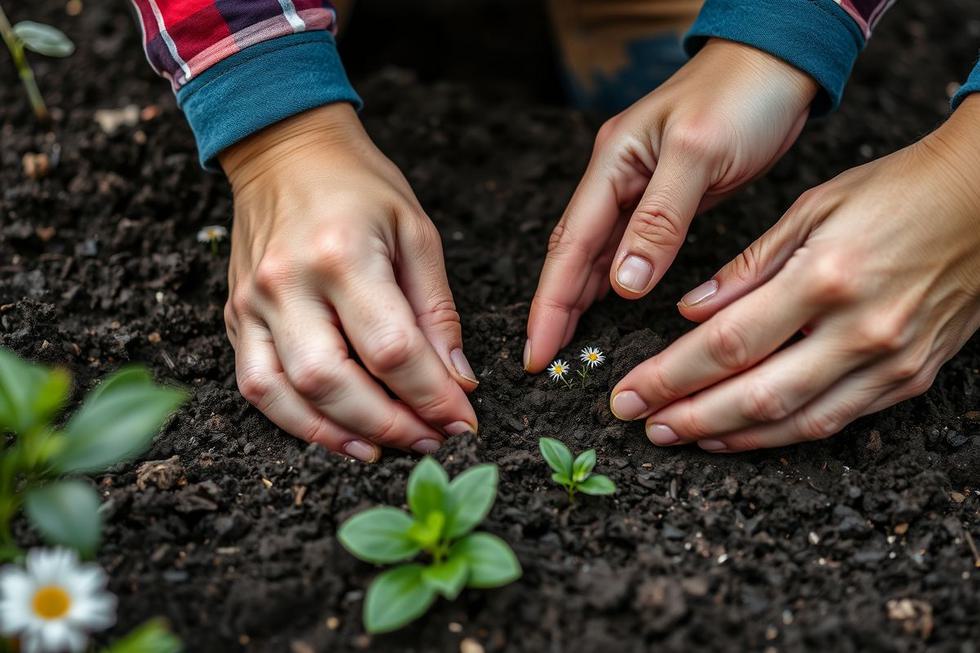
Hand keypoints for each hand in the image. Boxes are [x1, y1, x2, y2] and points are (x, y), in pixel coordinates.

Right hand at [219, 104, 478, 461]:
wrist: (284, 150)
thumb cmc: (361, 186)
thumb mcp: (416, 233)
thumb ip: (436, 311)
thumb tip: (457, 381)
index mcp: (343, 254)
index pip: (391, 349)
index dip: (432, 395)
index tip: (464, 420)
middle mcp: (288, 283)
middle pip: (334, 382)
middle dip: (391, 425)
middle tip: (431, 441)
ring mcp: (252, 302)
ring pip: (286, 395)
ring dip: (340, 435)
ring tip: (387, 450)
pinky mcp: (235, 316)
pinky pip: (255, 385)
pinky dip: (296, 421)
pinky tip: (338, 433)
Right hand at [525, 39, 818, 369]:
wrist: (779, 62)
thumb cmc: (743, 94)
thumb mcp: (700, 154)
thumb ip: (659, 219)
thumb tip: (623, 285)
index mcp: (614, 163)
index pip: (570, 245)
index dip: (551, 302)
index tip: (538, 350)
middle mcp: (616, 178)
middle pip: (572, 253)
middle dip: (554, 308)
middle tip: (543, 359)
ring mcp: (638, 188)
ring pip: (596, 254)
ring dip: (578, 299)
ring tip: (565, 344)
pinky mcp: (666, 199)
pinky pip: (628, 248)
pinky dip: (613, 280)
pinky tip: (607, 304)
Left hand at [611, 95, 979, 451]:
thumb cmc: (894, 192)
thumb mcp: (812, 209)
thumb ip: (747, 269)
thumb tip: (689, 312)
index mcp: (825, 277)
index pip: (727, 344)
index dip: (669, 376)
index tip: (628, 392)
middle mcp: (860, 329)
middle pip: (756, 395)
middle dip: (689, 417)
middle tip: (642, 425)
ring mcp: (891, 361)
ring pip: (796, 422)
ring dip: (731, 437)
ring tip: (681, 436)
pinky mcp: (911, 377)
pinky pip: (837, 421)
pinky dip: (783, 434)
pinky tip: (743, 434)